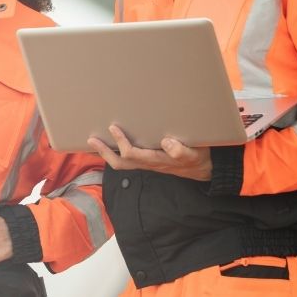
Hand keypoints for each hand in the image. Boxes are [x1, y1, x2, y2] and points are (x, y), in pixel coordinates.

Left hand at [88, 125, 211, 180]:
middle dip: (104, 152)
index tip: (113, 127)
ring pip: (122, 163)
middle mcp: (149, 164)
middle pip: (120, 163)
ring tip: (95, 142)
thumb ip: (181, 150)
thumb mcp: (194, 154)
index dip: (121, 142)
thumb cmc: (198, 158)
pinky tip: (111, 145)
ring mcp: (147, 164)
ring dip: (107, 153)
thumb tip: (166, 142)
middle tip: (91, 139)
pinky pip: (128, 161)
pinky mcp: (149, 162)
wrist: (204, 169)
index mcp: (157, 161)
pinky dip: (116, 153)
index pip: (133, 154)